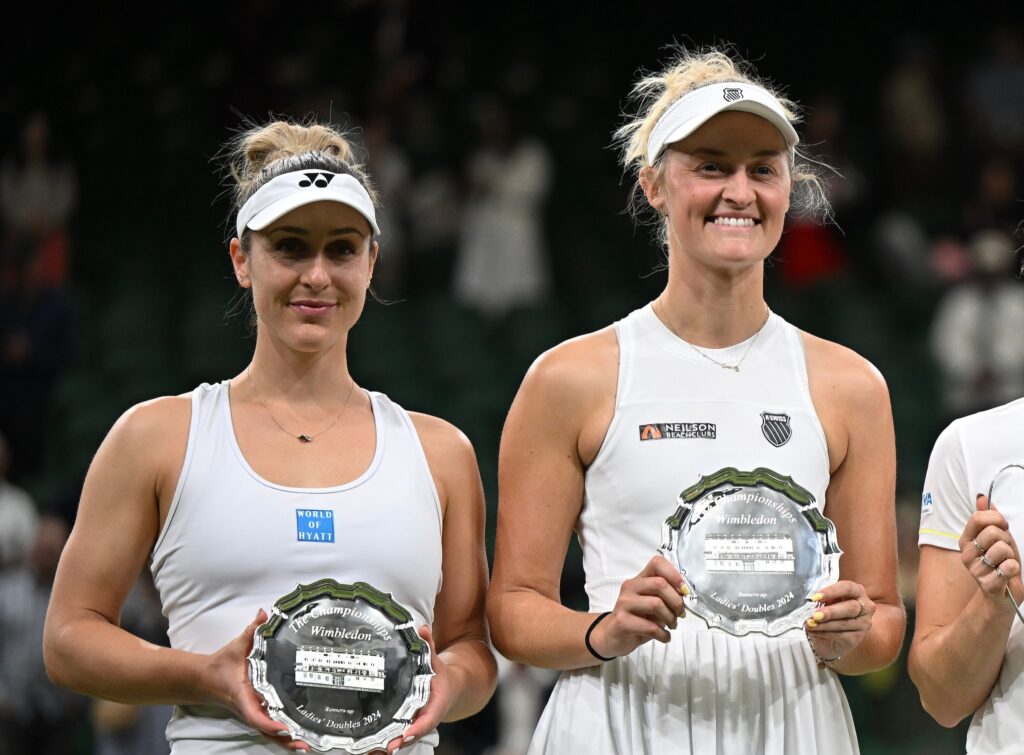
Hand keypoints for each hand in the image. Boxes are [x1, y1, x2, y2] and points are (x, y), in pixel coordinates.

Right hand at [206, 610, 308, 750]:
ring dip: (286, 742)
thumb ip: (251, 631)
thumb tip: (263, 614)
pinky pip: (270, 728)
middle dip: (284, 740)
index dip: (270, 724)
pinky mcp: (256, 713)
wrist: (206, 679)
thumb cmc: (222, 664)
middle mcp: (249, 708)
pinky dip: (282, 736)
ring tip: (308, 747)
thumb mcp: (235, 646)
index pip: (255, 714)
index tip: (284, 728)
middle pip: (267, 730)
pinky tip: (300, 739)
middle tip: (306, 745)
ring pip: (269, 733)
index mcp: (242, 695)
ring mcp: (253, 713)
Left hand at [384, 625, 447, 753]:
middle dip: (401, 741)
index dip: (417, 728)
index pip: (428, 719)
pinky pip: (401, 734)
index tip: (406, 734)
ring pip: (406, 737)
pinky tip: (373, 746)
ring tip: (376, 750)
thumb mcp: (436, 660)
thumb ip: (429, 646)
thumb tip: (422, 629)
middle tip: (387, 746)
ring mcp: (419, 723)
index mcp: (436, 703)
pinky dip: (389, 741)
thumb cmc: (441, 676)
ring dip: (392, 744)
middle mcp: (428, 717)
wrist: (452, 688)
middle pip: (415, 733)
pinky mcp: (411, 724)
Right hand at [589, 555, 685, 659]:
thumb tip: (684, 595)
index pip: (657, 563)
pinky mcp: (622, 621)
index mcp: (640, 579)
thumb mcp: (653, 604)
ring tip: (672, 625)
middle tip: (680, 614)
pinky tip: (664, 637)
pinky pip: (650, 627)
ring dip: (671, 618)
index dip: (674, 575)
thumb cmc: (637, 618)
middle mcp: (630, 587)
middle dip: (676, 601)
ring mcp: (624, 603)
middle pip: (660, 584)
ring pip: (656, 604)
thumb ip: (666, 597)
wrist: (613, 636)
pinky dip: (663, 634)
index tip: (683, 590)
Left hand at [804, 580, 873, 664]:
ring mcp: (864, 624)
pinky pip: (841, 635)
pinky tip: (814, 631)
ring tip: (810, 624)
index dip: (831, 591)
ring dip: (824, 624)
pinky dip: (825, 633)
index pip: (848, 588)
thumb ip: (822, 599)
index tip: (816, 597)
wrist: (833, 636)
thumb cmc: (830, 612)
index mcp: (857, 591)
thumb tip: (811, 601)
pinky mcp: (858, 638)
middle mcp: (866, 606)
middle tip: (815, 615)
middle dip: (830, 612)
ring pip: (845, 623)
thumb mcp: (826, 601)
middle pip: (850, 607)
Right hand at [959, 494, 1021, 605]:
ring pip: (1002, 549)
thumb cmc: (1000, 562)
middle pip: (993, 532)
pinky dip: (1014, 569)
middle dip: (1007, 540)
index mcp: (966, 540)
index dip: (997, 518)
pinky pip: (1009, 567)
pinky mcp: (987, 584)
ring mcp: (975, 570)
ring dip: (1011, 556)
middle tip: (1005, 551)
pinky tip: (1007, 574)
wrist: (1004, 593)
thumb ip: (989, 518)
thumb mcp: (997, 537)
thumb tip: (982, 497)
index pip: (978, 518)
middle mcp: (966, 554)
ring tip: (1005, 563)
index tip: (1003, 526)